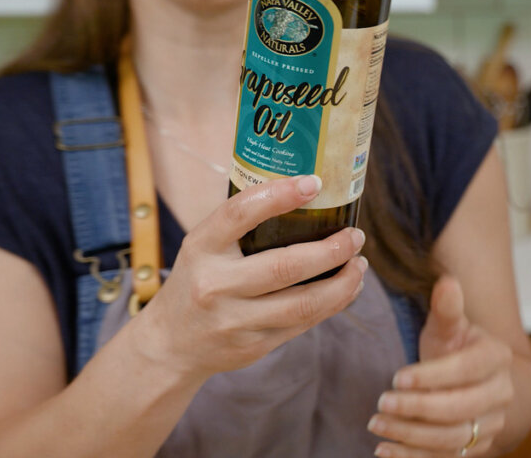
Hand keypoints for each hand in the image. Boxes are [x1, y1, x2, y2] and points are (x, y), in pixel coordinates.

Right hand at [131, 175, 367, 379]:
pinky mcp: (255, 346)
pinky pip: (304, 323)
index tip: (314, 183)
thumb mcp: (204, 246)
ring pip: (304, 303)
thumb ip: (242, 225)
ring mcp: (236, 320)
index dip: (279, 195)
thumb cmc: (199, 281)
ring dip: (343, 282)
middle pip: (286, 266)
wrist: (171, 345)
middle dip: (332, 250)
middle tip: (355, 236)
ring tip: (359, 264)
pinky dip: (334, 303)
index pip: (239, 214)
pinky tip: (348, 287)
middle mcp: (216, 285)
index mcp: (201, 249)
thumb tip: (306, 192)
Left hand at [368, 277, 514, 457]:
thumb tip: (447, 282)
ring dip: (411, 435)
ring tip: (377, 424)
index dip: (433, 376)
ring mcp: (492, 424)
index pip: (467, 369)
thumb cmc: (455, 347)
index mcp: (497, 357)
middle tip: (382, 402)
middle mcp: (502, 393)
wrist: (472, 380)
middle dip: (417, 408)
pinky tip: (384, 450)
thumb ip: (447, 308)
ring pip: (452, 437)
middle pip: (460, 408)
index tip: (397, 377)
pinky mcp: (477, 447)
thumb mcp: (448, 326)